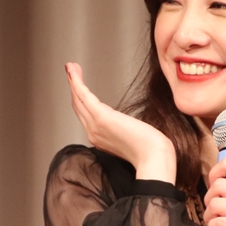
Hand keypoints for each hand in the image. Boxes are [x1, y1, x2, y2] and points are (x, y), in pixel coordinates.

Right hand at [66, 63, 176, 181]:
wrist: (154, 158)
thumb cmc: (149, 150)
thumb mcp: (132, 136)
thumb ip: (122, 128)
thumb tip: (122, 121)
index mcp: (99, 138)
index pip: (85, 115)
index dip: (79, 98)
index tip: (79, 85)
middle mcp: (93, 133)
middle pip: (78, 106)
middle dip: (73, 86)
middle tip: (71, 70)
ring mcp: (94, 126)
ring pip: (78, 100)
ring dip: (73, 81)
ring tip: (71, 67)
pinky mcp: (101, 118)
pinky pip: (84, 97)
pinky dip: (77, 83)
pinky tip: (74, 73)